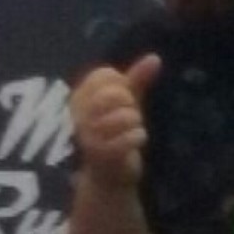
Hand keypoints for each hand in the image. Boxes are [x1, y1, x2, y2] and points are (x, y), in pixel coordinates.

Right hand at [70, 54, 160, 187]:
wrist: (110, 175)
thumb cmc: (116, 133)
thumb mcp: (126, 102)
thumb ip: (137, 79)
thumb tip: (155, 58)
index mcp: (80, 97)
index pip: (105, 74)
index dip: (122, 85)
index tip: (121, 101)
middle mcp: (78, 114)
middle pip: (116, 93)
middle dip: (130, 105)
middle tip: (127, 118)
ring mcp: (88, 135)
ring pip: (126, 116)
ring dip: (136, 124)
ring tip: (129, 132)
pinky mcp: (101, 154)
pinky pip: (130, 137)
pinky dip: (139, 138)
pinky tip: (135, 142)